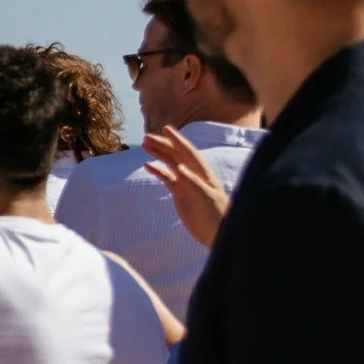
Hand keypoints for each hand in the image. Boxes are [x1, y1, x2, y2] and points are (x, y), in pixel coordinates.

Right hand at [142, 127, 230, 249]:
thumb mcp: (207, 198)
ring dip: (159, 154)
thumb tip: (179, 167)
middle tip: (146, 137)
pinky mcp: (180, 194)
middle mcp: (194, 175)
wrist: (218, 234)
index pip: (189, 152)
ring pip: (171, 164)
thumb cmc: (218, 215)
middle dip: (163, 145)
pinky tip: (147, 166)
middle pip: (177, 155)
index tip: (166, 129)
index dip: (178, 140)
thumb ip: (194, 182)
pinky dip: (157, 171)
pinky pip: (167, 179)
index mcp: (203, 173)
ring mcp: (186, 184)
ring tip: (145, 145)